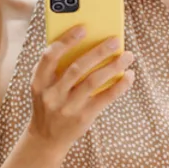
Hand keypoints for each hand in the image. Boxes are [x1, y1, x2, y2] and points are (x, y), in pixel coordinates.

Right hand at [27, 27, 135, 150]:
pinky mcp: (83, 118)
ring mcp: (67, 107)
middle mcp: (52, 95)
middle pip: (77, 68)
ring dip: (113, 66)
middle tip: (115, 40)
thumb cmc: (50, 104)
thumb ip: (58, 68)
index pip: (50, 57)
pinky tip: (129, 76)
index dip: (66, 41)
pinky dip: (119, 85)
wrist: (46, 139)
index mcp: (39, 82)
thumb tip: (89, 43)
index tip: (83, 28)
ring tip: (127, 56)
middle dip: (98, 52)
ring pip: (93, 81)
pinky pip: (105, 98)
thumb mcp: (45, 87)